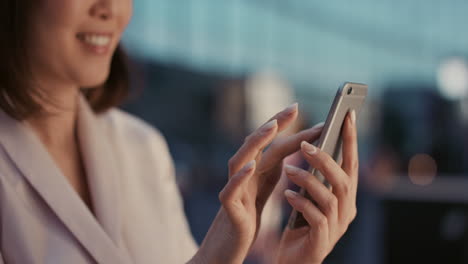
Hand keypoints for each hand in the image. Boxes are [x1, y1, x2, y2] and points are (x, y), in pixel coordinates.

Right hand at [191, 103, 323, 263]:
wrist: (225, 249)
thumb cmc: (244, 220)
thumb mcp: (261, 191)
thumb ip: (270, 170)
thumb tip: (288, 150)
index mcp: (253, 173)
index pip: (269, 144)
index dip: (284, 126)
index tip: (299, 107)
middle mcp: (241, 177)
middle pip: (255, 145)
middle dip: (273, 125)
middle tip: (293, 108)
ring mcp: (233, 191)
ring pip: (238, 161)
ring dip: (255, 143)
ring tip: (271, 127)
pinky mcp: (228, 210)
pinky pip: (230, 191)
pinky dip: (240, 177)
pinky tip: (251, 166)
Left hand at [276, 111, 358, 263]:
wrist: (292, 260)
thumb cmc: (301, 226)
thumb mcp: (310, 197)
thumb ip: (316, 177)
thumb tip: (310, 144)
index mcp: (345, 197)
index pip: (351, 164)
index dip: (350, 140)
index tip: (346, 115)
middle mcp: (346, 210)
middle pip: (343, 178)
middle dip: (325, 158)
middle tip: (304, 143)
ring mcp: (337, 227)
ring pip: (330, 196)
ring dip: (308, 179)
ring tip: (288, 169)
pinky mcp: (322, 241)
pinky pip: (315, 217)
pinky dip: (301, 203)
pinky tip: (286, 195)